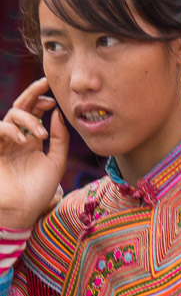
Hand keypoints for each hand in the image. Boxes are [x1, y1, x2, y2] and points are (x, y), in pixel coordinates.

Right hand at [0, 79, 68, 231]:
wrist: (22, 210)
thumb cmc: (39, 189)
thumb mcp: (57, 162)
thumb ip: (60, 138)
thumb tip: (57, 113)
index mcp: (32, 140)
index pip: (35, 113)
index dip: (42, 101)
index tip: (54, 99)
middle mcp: (17, 138)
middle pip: (20, 108)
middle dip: (31, 94)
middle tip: (44, 85)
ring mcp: (4, 143)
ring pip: (10, 117)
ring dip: (27, 119)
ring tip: (41, 134)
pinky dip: (10, 130)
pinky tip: (24, 141)